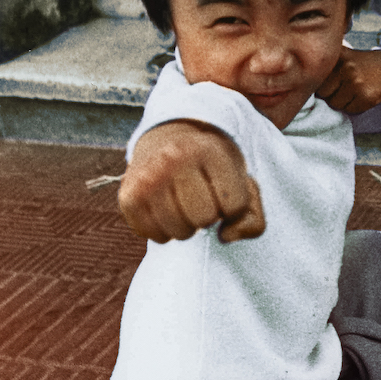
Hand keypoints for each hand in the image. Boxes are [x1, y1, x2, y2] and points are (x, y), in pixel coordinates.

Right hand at [119, 120, 264, 244]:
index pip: (235, 206)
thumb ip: (252, 217)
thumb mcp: (241, 181)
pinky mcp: (128, 198)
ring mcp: (147, 178)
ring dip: (187, 226)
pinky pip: (155, 237)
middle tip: (201, 197)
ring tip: (183, 203)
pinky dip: (165, 232)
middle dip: (209, 215)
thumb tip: (225, 237)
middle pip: (205, 218)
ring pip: (180, 232)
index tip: (222, 189)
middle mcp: (173, 158)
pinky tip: (165, 210)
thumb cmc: (211, 170)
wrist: (168, 142)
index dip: (233, 206)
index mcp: (208, 150)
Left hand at [316, 47, 380, 114]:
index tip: (328, 83)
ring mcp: (357, 83)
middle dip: (330, 94)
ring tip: (353, 91)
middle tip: (342, 87)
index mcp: (339, 57)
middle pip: (323, 93)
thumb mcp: (346, 55)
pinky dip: (354, 107)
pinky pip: (350, 110)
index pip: (316, 80)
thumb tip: (300, 80)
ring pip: (335, 104)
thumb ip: (327, 63)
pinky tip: (362, 96)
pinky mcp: (366, 97)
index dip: (321, 84)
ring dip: (342, 102)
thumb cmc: (365, 64)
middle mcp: (347, 68)